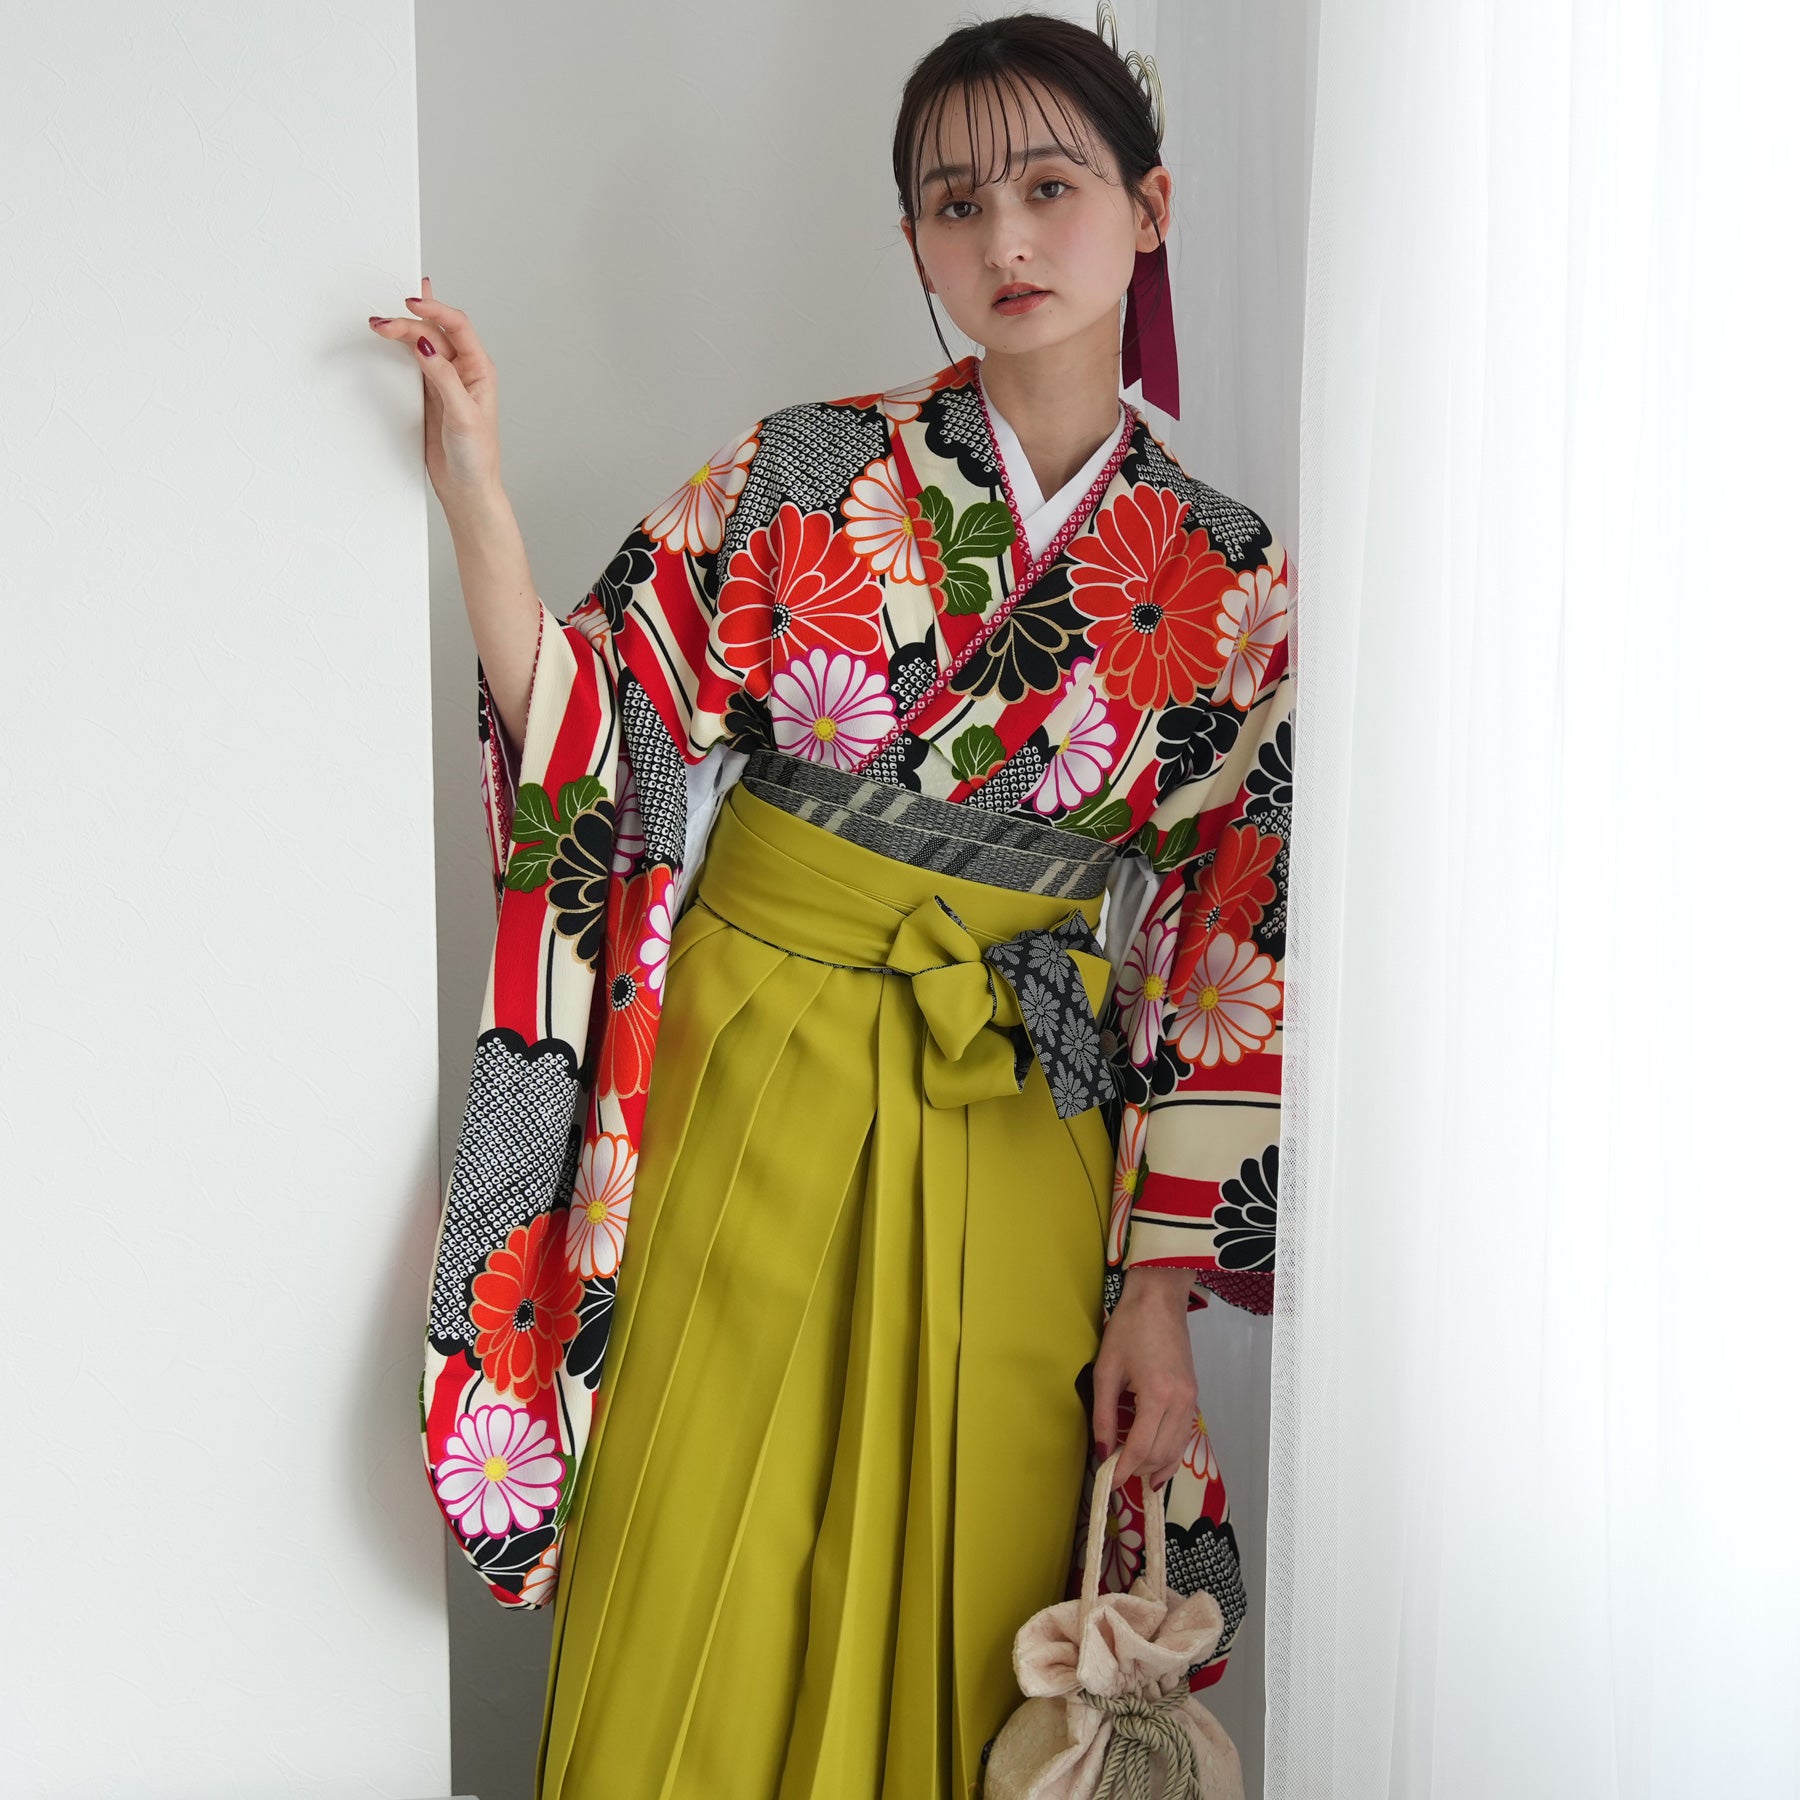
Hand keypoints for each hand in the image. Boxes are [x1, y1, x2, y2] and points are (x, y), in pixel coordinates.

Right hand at [368, 275, 504, 509]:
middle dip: (408, 324)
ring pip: (422, 345)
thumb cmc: (477, 457)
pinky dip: (400, 349)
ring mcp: (445, 381)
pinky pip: (413, 363)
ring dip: (401, 332)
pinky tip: (389, 338)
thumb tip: (425, 346)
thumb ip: (444, 378)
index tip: (411, 303)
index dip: (435, 311)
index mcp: (480, 370)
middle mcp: (464, 371)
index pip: (458, 328)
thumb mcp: (462, 415)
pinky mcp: (429, 394)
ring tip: (378, 325)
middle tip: (380, 324)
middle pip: (434, 334)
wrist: (466, 488)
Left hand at [1092, 1264, 1198, 1494]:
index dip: (1123, 1469)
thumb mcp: (1106, 1370)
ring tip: (1135, 1477)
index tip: (1108, 1482)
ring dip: (1156, 1467)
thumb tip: (1101, 1452)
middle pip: (1161, 1454)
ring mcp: (1191, 1400)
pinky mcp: (1193, 1395)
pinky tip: (1158, 1463)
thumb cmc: (1129, 1327)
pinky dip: (1171, 1453)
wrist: (1160, 1299)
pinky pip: (1184, 1435)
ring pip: (1177, 1449)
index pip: (1140, 1448)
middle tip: (1115, 1476)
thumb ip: (1102, 1415)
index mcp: (1157, 1395)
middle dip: (1138, 1471)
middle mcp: (1180, 1403)